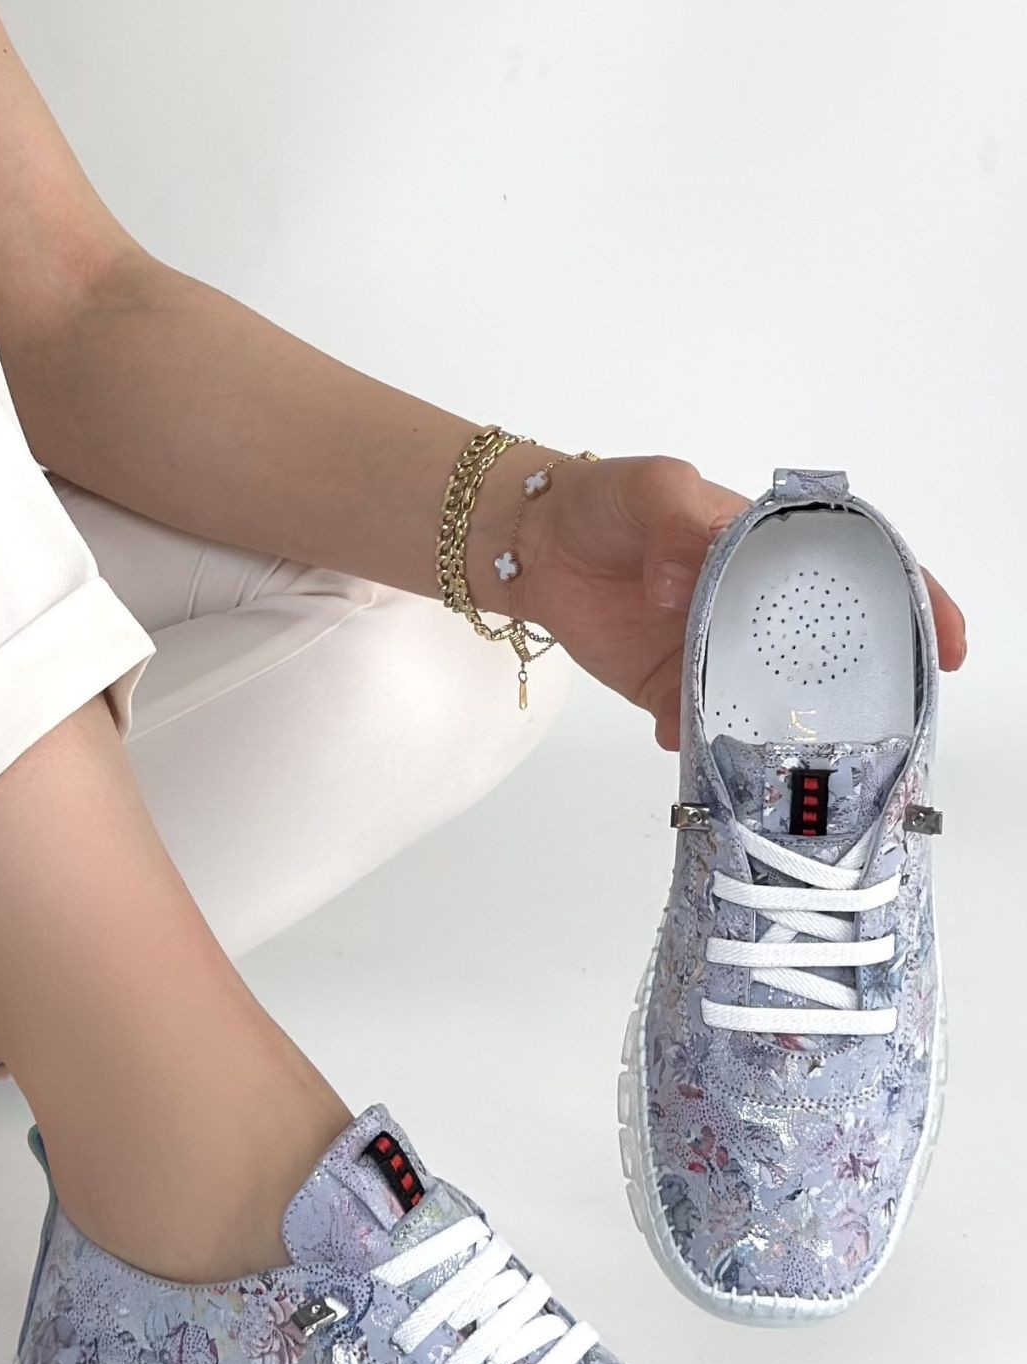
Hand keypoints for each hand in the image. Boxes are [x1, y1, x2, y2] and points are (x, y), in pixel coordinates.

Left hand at [522, 456, 966, 749]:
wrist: (534, 547)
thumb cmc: (606, 502)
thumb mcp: (652, 489)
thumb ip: (676, 524)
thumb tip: (681, 581)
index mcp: (775, 553)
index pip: (862, 574)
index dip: (916, 605)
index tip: (948, 645)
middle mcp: (759, 611)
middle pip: (828, 654)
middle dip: (861, 692)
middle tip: (879, 724)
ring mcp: (717, 656)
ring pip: (766, 702)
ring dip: (779, 730)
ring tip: (789, 755)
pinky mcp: (672, 692)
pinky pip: (697, 729)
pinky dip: (696, 743)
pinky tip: (685, 743)